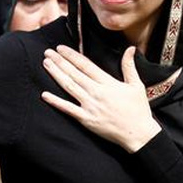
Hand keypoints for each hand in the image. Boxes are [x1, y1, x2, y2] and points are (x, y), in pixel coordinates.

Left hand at [41, 45, 161, 152]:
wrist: (138, 134)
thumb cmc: (138, 110)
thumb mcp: (136, 85)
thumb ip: (129, 66)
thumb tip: (131, 48)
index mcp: (108, 83)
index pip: (85, 65)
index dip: (72, 55)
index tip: (61, 48)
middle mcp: (96, 92)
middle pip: (74, 74)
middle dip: (60, 62)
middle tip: (48, 52)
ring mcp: (90, 106)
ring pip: (69, 87)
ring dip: (56, 74)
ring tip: (46, 64)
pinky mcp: (86, 119)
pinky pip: (68, 109)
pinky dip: (56, 102)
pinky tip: (44, 95)